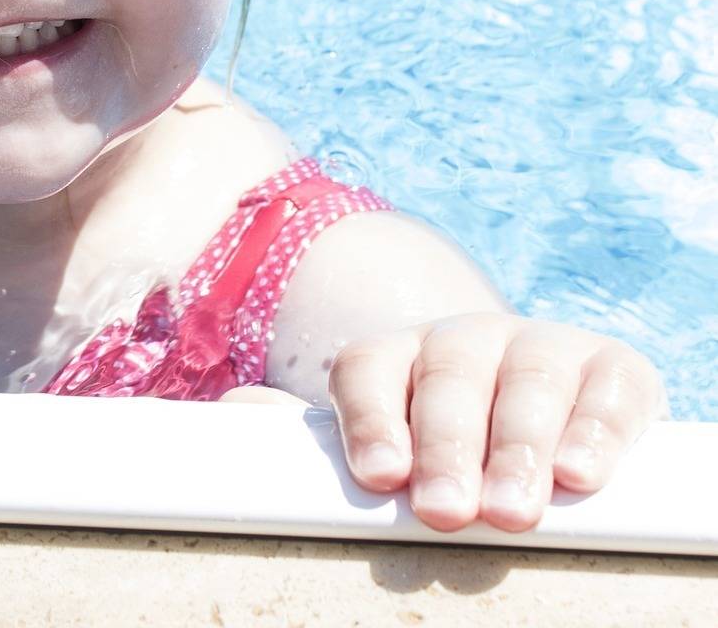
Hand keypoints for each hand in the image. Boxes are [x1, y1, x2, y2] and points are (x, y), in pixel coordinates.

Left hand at [327, 311, 669, 531]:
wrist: (544, 416)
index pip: (368, 370)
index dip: (371, 420)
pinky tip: (579, 475)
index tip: (378, 478)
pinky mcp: (614, 368)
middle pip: (448, 378)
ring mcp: (541, 345)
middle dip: (445, 447)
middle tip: (443, 512)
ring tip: (510, 511)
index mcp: (398, 354)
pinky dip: (595, 431)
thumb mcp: (382, 437)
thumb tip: (236, 408)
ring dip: (517, 448)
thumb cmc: (441, 447)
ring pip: (527, 382)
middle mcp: (465, 339)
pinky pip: (608, 389)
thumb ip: (310, 432)